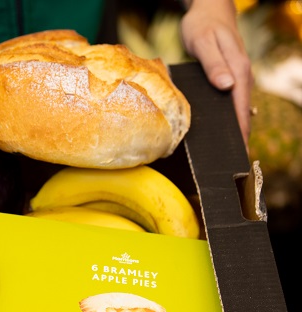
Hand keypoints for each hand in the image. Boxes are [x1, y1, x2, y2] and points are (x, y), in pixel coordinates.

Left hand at [180, 0, 253, 146]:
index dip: (241, 131)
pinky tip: (219, 132)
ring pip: (237, 109)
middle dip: (239, 137)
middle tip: (232, 163)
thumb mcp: (203, 43)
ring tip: (225, 155)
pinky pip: (230, 102)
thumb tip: (227, 86)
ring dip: (233, 130)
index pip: (241, 107)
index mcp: (238, 71)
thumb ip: (214, 64)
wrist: (208, 12)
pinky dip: (227, 118)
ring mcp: (236, 78)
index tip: (239, 152)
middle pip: (242, 112)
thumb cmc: (203, 27)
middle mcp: (241, 76)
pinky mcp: (229, 78)